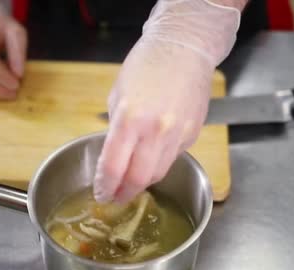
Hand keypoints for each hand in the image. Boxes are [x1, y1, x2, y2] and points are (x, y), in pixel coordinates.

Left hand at [93, 0, 241, 203]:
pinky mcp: (192, 134)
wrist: (184, 48)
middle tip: (115, 197)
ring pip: (158, 173)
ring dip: (142, 182)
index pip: (114, 167)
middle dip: (124, 193)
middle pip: (139, 179)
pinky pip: (173, 158)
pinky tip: (150, 158)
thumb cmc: (147, 65)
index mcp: (130, 119)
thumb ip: (116, 130)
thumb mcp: (118, 95)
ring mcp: (178, 134)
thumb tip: (114, 157)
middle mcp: (156, 131)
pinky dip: (159, 162)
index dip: (105, 186)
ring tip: (130, 184)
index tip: (101, 193)